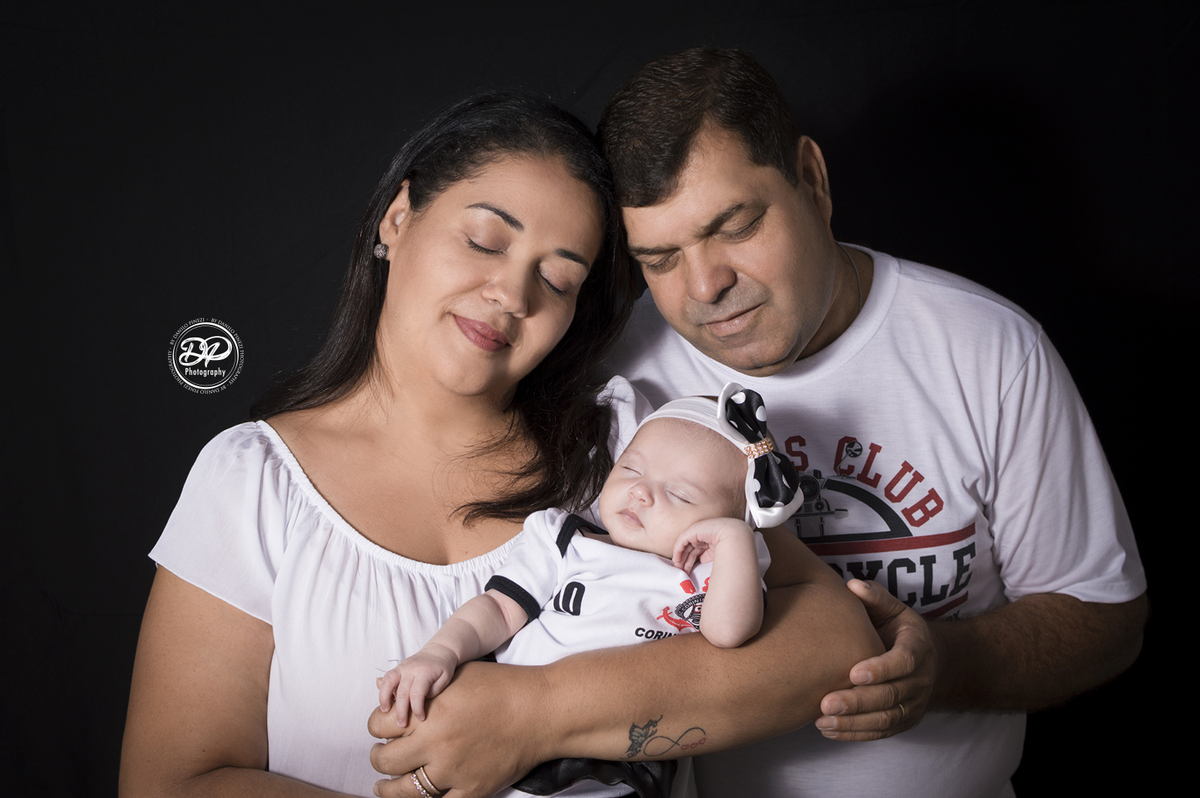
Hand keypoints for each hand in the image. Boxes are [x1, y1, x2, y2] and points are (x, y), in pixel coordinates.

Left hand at [369, 661, 550, 797]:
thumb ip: (425, 689)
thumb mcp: (457, 676)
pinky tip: (418, 795)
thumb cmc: (501, 686)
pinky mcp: (471, 789)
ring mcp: (453, 770)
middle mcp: (436, 743)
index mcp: (429, 711)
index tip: (381, 730)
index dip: (376, 728)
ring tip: (383, 785)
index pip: (379, 725)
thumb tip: (395, 693)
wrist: (541, 710)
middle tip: (381, 755)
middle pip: (385, 760)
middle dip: (378, 758)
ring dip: (388, 788)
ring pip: (404, 790)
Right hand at [377, 645, 457, 727]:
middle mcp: (411, 669)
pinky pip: (387, 678)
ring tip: (385, 711)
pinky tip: (385, 701)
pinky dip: (383, 690)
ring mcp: (402, 667)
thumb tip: (419, 700)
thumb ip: (433, 691)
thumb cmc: (443, 667)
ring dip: (384, 697)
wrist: (439, 650)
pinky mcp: (398, 667)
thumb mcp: (445, 679)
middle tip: (402, 724)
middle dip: (401, 710)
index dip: (417, 708)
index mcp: (424, 672)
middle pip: (402, 692)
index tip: (421, 718)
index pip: (417, 693)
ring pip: (388, 681)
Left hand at [672, 517, 750, 571]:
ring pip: (685, 546)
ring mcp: (698, 532)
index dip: (690, 563)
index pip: (696, 552)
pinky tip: (677, 559)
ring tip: (677, 567)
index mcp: (709, 541)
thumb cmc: (730, 546)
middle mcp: (702, 535)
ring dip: (680, 557)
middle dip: (684, 561)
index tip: (686, 573)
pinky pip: (682, 540)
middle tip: (680, 572)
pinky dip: (678, 550)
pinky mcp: (693, 530)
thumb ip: (706, 556)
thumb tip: (700, 561)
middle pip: (689, 550)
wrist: (734, 536)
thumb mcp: (715, 554)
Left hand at [814, 579, 936, 740]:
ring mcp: (914, 704)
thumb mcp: (892, 608)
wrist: (928, 660)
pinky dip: (855, 733)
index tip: (852, 673)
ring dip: (853, 722)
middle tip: (826, 703)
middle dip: (858, 701)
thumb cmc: (898, 629)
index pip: (904, 661)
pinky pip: (881, 732)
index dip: (881, 669)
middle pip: (891, 695)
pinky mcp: (904, 721)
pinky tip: (828, 729)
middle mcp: (921, 679)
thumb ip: (874, 597)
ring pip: (885, 719)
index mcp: (919, 647)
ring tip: (822, 720)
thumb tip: (852, 585)